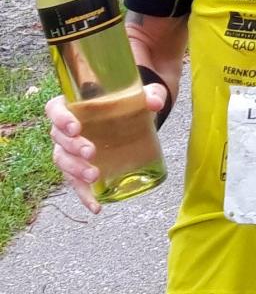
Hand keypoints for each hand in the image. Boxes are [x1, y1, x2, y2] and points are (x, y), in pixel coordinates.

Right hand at [46, 84, 166, 213]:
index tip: (76, 127)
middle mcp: (66, 128)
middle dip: (73, 147)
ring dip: (76, 170)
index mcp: (74, 105)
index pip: (55, 109)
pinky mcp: (80, 168)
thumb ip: (152, 94)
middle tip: (92, 152)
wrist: (133, 117)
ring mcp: (70, 150)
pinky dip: (85, 196)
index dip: (61, 118)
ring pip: (63, 161)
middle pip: (59, 138)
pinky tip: (96, 206)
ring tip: (95, 175)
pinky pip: (76, 183)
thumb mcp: (143, 94)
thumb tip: (155, 103)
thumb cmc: (130, 102)